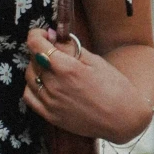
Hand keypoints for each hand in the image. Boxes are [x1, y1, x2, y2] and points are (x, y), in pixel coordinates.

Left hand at [22, 27, 144, 141]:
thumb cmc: (114, 87)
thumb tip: (52, 36)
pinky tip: (44, 83)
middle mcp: (54, 86)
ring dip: (36, 68)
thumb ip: (70, 48)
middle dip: (40, 50)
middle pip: (33, 60)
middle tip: (54, 50)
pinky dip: (32, 86)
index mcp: (67, 68)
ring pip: (30, 77)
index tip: (43, 34)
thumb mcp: (95, 61)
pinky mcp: (50, 116)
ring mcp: (50, 103)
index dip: (36, 35)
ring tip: (52, 67)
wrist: (123, 119)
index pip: (36, 45)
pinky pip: (29, 96)